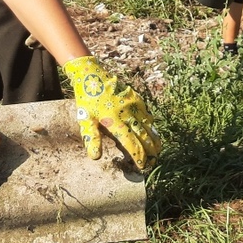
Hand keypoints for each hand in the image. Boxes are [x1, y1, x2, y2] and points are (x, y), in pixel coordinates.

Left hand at [62, 56, 161, 171]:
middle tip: (155, 161)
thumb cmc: (87, 100)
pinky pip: (146, 113)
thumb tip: (96, 157)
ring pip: (148, 125)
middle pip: (144, 135)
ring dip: (154, 138)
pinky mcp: (136, 97)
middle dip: (151, 150)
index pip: (131, 143)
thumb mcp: (85, 120)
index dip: (139, 156)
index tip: (143, 166)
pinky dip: (150, 123)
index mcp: (114, 121)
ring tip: (158, 149)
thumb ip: (92, 138)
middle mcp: (127, 113)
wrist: (92, 75)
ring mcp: (133, 104)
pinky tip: (151, 130)